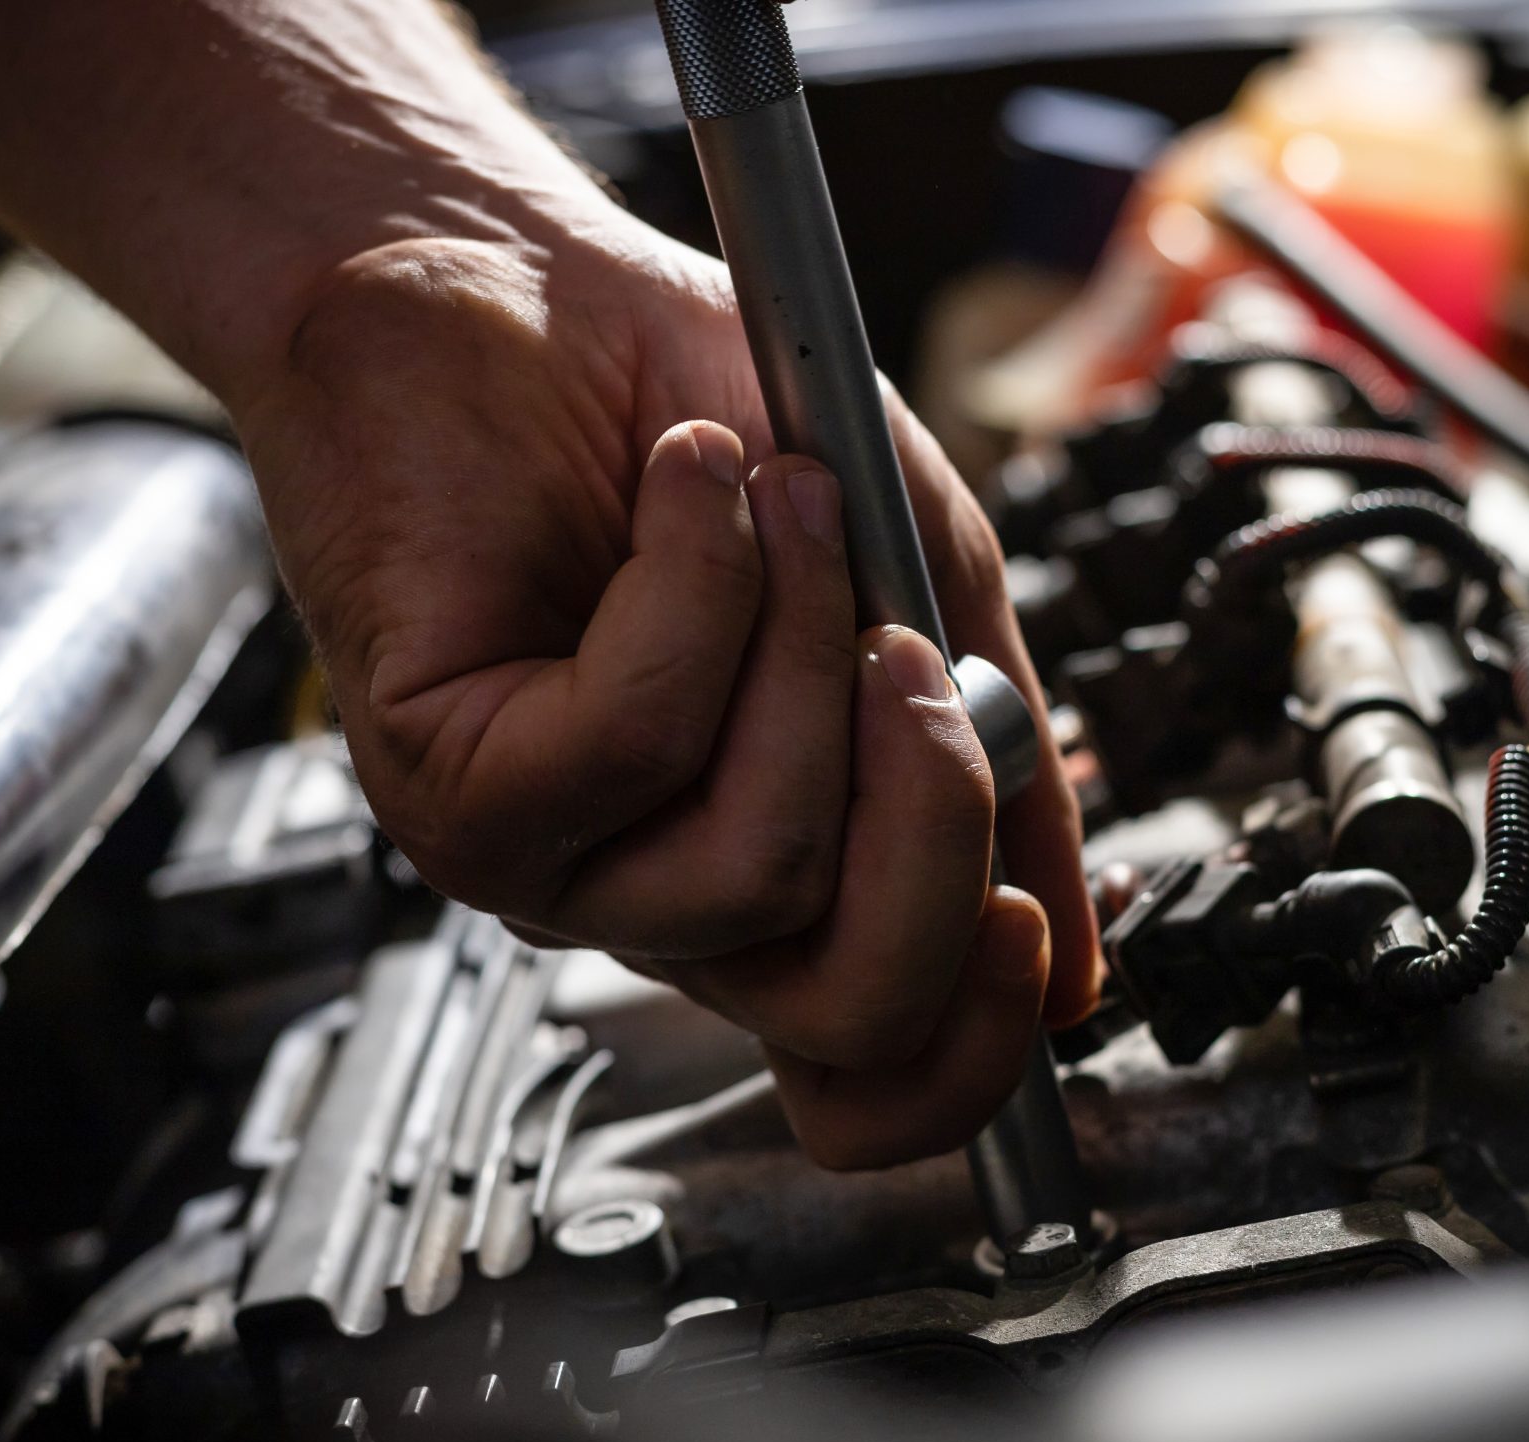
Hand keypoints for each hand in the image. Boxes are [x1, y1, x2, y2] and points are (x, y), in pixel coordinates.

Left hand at [231, 213, 1099, 1167]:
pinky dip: (697, 585)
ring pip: (757, 863)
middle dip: (934, 834)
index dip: (977, 1039)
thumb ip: (992, 753)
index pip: (871, 1075)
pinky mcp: (454, 785)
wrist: (513, 279)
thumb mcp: (909, 575)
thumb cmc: (692, 412)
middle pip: (844, 1016)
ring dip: (804, 644)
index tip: (1031, 919)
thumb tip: (1074, 951)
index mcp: (775, 876)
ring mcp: (549, 863)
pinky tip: (687, 485)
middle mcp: (659, 898)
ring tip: (780, 496)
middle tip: (913, 656)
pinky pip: (632, 742)